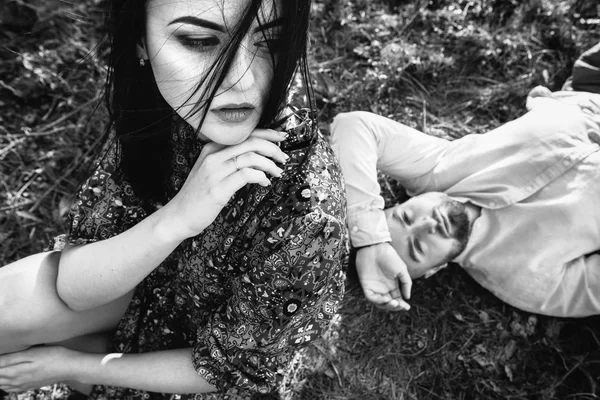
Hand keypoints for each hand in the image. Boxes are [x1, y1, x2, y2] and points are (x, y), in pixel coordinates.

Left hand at [0, 346, 75, 392]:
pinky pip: (11, 389)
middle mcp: (16, 381)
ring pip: (2, 385)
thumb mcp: (32, 353)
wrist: (70, 367)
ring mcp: (23, 385)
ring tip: (2, 368)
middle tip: (1, 361)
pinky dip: (5, 384)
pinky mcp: (29, 386)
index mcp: (14, 372)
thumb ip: (11, 358)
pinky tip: (8, 378)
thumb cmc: (53, 356)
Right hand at [158, 129, 288, 240]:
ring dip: (270, 164)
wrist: (179, 215)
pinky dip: (261, 177)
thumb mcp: (212, 171)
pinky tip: (265, 183)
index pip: (244, 134)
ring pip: (251, 157)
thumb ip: (230, 161)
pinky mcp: (218, 188)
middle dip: (272, 148)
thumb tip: (259, 157)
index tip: (281, 138)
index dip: (267, 134)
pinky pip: (246, 175)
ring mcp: (214, 172)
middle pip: (250, 142)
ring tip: (277, 172)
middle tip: (283, 158)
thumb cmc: (199, 195)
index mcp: (211, 149)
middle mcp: (213, 156)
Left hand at [355, 242, 411, 310]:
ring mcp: (374, 287)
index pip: (397, 299)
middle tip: (400, 305)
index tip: (407, 307)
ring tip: (394, 302)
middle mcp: (383, 288)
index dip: (402, 305)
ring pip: (380, 303)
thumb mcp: (402, 270)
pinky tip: (386, 298)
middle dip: (395, 306)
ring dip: (387, 305)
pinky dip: (378, 300)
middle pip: (389, 303)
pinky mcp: (366, 285)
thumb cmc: (389, 256)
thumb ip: (406, 283)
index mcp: (392, 285)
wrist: (376, 248)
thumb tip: (407, 297)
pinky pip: (371, 297)